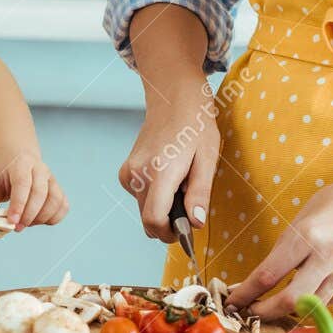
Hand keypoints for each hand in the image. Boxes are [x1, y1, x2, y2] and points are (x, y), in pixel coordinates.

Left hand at [0, 148, 67, 229]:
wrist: (17, 156)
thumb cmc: (4, 172)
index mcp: (21, 165)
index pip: (23, 184)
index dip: (18, 204)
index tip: (12, 222)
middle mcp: (40, 170)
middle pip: (40, 193)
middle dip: (29, 215)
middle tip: (16, 228)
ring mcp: (52, 179)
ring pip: (55, 200)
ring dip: (42, 218)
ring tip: (26, 223)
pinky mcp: (58, 189)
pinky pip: (63, 206)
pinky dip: (54, 218)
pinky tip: (39, 221)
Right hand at [117, 80, 218, 242]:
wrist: (172, 97)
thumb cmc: (195, 125)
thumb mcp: (207, 159)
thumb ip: (199, 193)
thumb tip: (196, 223)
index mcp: (159, 173)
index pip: (154, 222)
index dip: (172, 234)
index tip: (188, 230)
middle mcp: (137, 175)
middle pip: (148, 221)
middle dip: (169, 222)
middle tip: (190, 202)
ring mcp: (128, 173)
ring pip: (144, 211)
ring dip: (163, 208)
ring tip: (180, 182)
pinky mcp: (125, 172)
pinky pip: (139, 198)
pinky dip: (154, 197)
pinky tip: (168, 176)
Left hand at [224, 171, 332, 319]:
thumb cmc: (332, 206)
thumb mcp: (300, 220)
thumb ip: (282, 252)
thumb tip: (258, 283)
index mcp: (307, 235)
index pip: (268, 274)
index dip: (246, 293)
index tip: (232, 302)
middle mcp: (328, 256)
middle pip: (290, 299)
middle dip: (265, 311)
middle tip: (251, 311)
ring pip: (309, 306)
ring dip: (287, 309)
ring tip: (273, 303)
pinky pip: (328, 301)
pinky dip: (313, 300)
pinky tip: (309, 287)